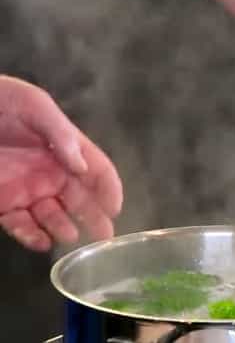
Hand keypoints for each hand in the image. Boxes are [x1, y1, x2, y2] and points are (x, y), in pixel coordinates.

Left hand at [0, 76, 122, 250]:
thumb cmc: (0, 100)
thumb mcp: (34, 105)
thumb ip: (61, 134)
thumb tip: (82, 166)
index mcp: (65, 147)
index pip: (96, 170)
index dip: (109, 188)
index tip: (115, 208)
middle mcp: (50, 171)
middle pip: (81, 198)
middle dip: (96, 217)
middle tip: (106, 236)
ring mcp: (26, 188)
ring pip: (52, 216)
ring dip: (63, 228)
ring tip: (70, 235)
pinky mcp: (3, 202)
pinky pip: (20, 225)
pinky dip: (31, 236)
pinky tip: (41, 242)